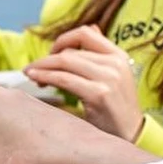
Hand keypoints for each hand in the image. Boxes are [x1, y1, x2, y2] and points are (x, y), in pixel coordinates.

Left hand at [24, 25, 142, 141]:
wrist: (131, 135)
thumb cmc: (115, 107)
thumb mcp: (113, 75)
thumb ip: (100, 54)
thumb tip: (91, 27)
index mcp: (118, 55)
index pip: (85, 33)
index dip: (62, 40)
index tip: (51, 53)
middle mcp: (115, 63)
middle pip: (69, 51)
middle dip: (46, 59)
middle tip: (33, 69)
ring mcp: (109, 78)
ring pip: (64, 61)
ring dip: (41, 67)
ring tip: (31, 75)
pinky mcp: (99, 94)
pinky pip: (63, 79)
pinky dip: (45, 76)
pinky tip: (37, 79)